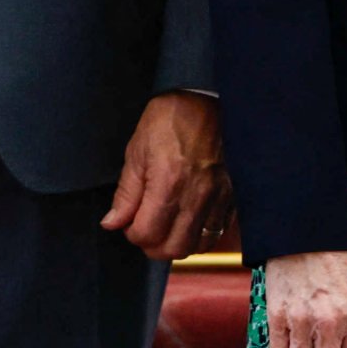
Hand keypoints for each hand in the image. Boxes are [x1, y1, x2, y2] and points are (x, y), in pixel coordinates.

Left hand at [104, 91, 228, 260]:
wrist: (209, 98)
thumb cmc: (172, 118)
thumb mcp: (138, 150)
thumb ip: (126, 193)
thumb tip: (113, 222)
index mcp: (168, 183)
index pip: (146, 234)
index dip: (131, 233)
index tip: (129, 222)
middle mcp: (196, 196)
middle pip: (173, 249)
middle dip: (153, 246)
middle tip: (146, 228)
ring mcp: (219, 198)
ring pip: (198, 246)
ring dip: (178, 243)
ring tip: (168, 226)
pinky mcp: (233, 196)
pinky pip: (218, 232)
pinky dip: (200, 235)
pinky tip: (189, 220)